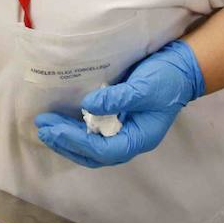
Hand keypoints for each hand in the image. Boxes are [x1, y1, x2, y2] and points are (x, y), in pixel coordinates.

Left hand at [34, 40, 204, 166]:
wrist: (181, 68)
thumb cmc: (167, 80)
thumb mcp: (144, 88)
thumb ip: (117, 98)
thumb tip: (87, 106)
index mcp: (139, 139)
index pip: (103, 150)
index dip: (77, 141)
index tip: (55, 128)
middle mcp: (129, 141)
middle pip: (93, 154)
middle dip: (65, 143)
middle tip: (42, 128)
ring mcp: (123, 133)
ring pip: (90, 148)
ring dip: (67, 139)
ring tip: (44, 128)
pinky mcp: (117, 122)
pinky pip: (92, 134)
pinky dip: (74, 131)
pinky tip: (60, 122)